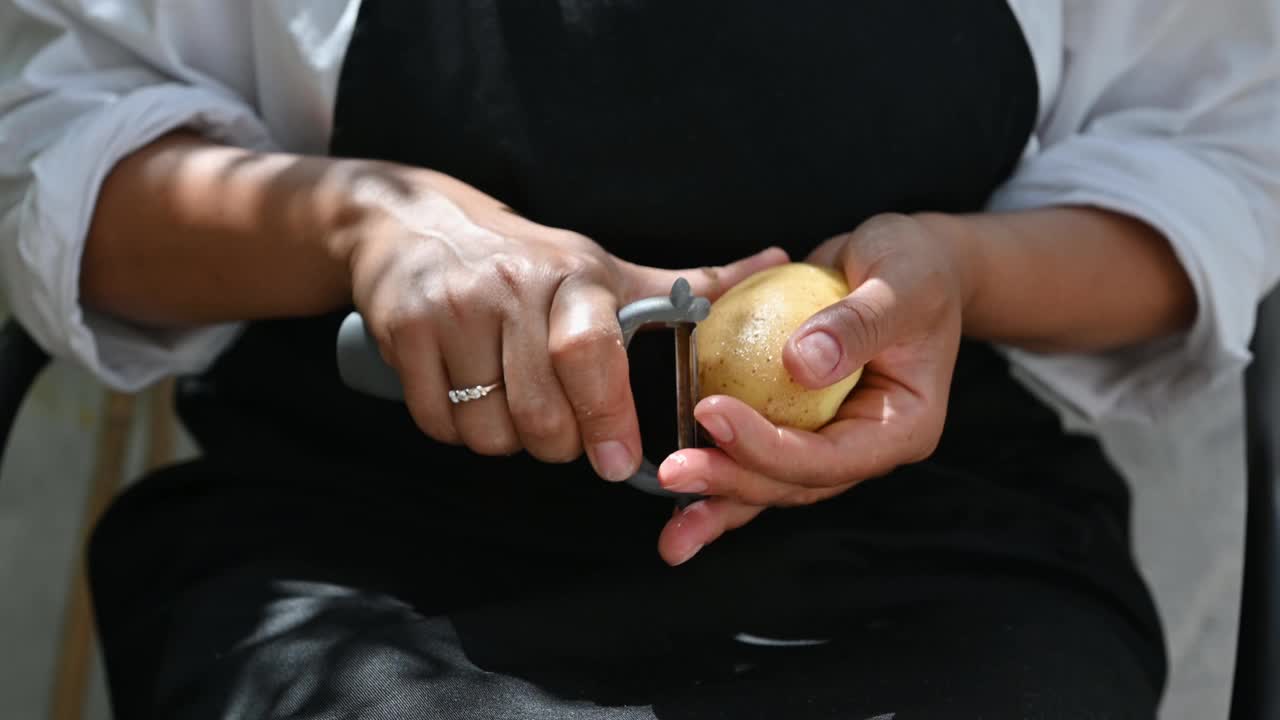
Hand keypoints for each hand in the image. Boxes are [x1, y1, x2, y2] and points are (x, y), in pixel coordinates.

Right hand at [346, 168, 788, 480]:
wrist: (412, 222)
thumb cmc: (528, 258)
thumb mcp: (605, 266)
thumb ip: (687, 283)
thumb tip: (776, 263)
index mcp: (572, 276)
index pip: (590, 354)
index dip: (608, 416)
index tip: (620, 463)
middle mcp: (509, 288)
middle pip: (540, 415)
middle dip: (558, 444)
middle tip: (564, 431)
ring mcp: (450, 310)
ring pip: (488, 430)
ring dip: (507, 440)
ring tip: (514, 407)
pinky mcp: (401, 332)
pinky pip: (437, 421)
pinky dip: (457, 429)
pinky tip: (469, 399)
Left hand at [654, 213, 972, 564]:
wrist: (908, 262)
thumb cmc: (914, 265)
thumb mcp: (899, 282)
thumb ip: (857, 323)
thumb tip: (801, 363)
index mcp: (902, 426)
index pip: (830, 457)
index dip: (768, 447)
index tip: (712, 412)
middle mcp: (863, 445)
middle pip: (792, 483)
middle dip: (730, 483)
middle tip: (671, 473)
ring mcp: (828, 439)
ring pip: (768, 483)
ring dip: (715, 499)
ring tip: (668, 522)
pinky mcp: (796, 423)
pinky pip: (751, 451)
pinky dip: (715, 465)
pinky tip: (672, 486)